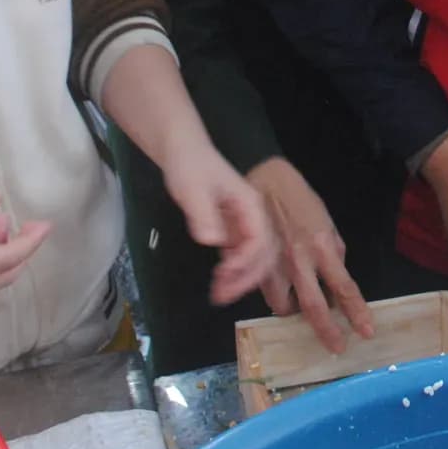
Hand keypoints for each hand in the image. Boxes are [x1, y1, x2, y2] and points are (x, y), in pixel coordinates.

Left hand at [160, 145, 281, 306]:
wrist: (183, 153)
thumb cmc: (190, 166)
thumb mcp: (193, 189)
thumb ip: (203, 214)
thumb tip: (212, 241)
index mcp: (251, 204)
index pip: (260, 238)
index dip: (246, 259)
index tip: (224, 271)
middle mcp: (253, 216)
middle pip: (264, 253)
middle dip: (247, 277)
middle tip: (223, 295)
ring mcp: (244, 224)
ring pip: (255, 258)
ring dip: (242, 279)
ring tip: (219, 296)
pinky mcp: (232, 230)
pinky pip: (241, 256)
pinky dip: (233, 272)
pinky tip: (218, 282)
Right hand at [246, 157, 373, 353]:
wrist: (264, 182)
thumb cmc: (300, 200)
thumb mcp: (326, 222)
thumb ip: (333, 252)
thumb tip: (336, 279)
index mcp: (322, 246)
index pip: (344, 287)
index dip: (356, 312)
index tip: (367, 331)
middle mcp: (298, 260)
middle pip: (314, 306)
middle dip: (326, 331)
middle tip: (337, 347)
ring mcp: (273, 265)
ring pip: (282, 306)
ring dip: (293, 311)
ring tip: (299, 307)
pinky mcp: (253, 266)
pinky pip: (265, 292)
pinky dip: (275, 295)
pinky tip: (278, 289)